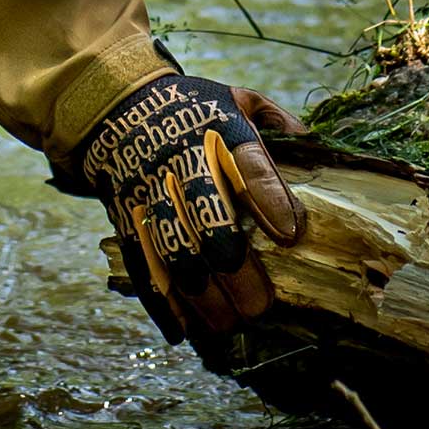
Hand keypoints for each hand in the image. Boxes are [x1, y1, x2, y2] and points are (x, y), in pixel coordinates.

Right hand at [65, 71, 305, 339]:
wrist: (114, 104)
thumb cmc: (190, 108)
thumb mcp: (235, 97)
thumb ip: (276, 120)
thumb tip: (313, 142)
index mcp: (217, 130)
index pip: (246, 162)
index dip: (268, 198)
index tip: (290, 233)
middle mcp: (180, 162)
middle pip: (206, 217)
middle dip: (234, 266)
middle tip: (260, 305)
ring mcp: (149, 192)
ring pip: (171, 248)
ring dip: (199, 294)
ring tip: (228, 325)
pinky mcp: (126, 216)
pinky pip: (140, 262)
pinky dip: (159, 301)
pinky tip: (182, 331)